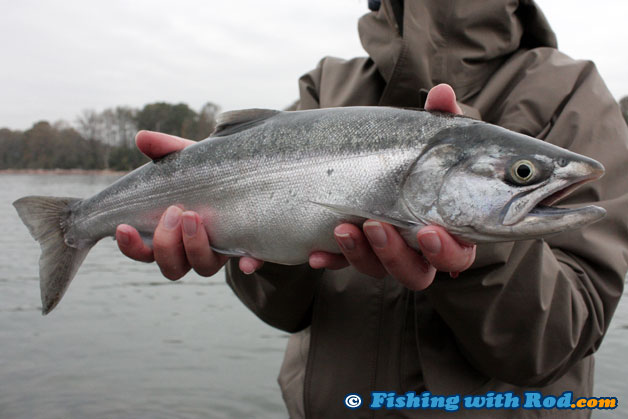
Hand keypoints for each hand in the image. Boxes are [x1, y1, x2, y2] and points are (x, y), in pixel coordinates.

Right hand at [115, 131, 263, 279]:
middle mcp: (191, 251)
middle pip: (171, 267)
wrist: (245, 175)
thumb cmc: (206, 173)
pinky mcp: (248, 250)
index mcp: (170, 234)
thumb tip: (142, 138)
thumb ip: (166, 150)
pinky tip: (247, 262)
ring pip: (202, 268)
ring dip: (195, 247)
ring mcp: (219, 253)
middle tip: (173, 211)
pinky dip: (247, 264)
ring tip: (195, 216)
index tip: (124, 227)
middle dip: (166, 244)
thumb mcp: (187, 160)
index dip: (131, 246)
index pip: (144, 252)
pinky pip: (249, 265)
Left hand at [309, 84, 475, 289]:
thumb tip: (442, 94)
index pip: (457, 255)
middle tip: (376, 225)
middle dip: (394, 254)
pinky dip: (329, 260)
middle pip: (415, 273)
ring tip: (342, 227)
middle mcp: (416, 249)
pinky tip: (313, 254)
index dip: (446, 251)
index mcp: (447, 229)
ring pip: (377, 269)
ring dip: (359, 254)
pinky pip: (341, 263)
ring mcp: (384, 252)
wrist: (380, 156)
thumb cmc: (418, 152)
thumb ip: (441, 119)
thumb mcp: (430, 135)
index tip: (429, 231)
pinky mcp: (355, 249)